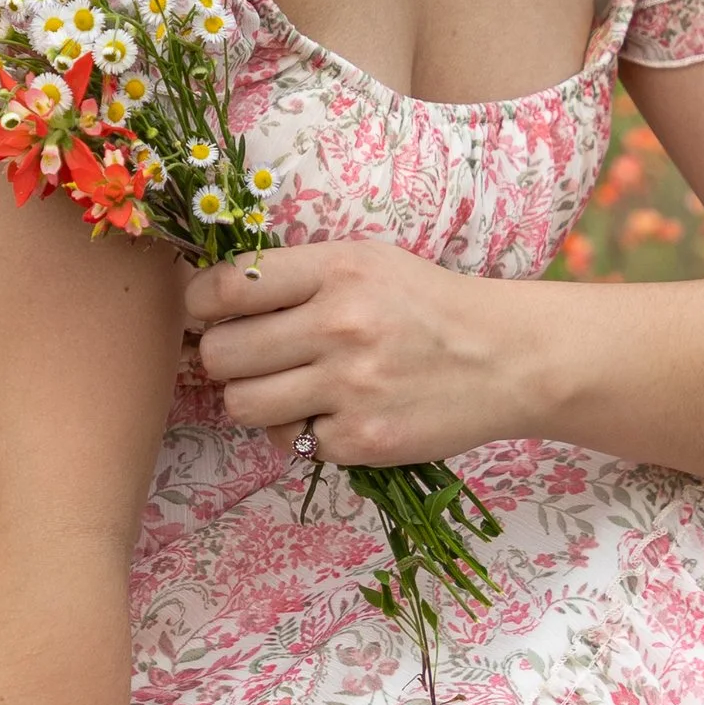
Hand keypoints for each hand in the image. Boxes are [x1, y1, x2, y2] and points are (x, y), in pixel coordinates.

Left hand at [185, 235, 534, 464]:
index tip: (206, 312)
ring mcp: (351, 387)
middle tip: (248, 357)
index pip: (226, 287)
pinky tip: (334, 412)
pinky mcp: (363, 439)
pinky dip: (304, 432)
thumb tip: (207, 302)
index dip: (198, 303)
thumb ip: (294, 276)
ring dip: (254, 399)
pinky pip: (291, 442)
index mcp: (337, 270)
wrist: (505, 357)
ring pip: (242, 405)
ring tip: (286, 388)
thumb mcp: (365, 262)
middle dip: (223, 357)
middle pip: (222, 353)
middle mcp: (340, 325)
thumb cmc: (425, 305)